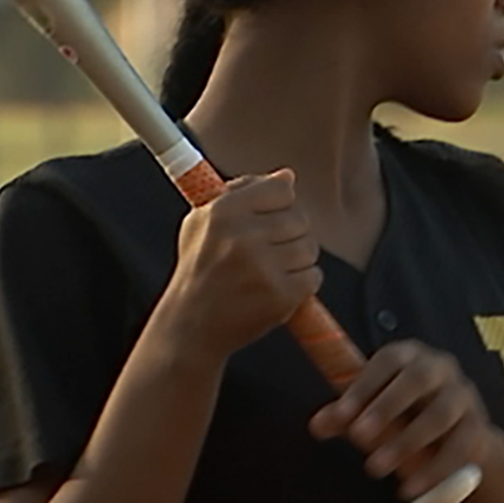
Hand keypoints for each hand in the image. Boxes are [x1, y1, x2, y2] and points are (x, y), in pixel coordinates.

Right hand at [157, 169, 322, 359]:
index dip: (281, 204)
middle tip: (269, 250)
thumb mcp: (203, 223)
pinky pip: (313, 276)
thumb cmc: (199, 270)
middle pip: (300, 218)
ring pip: (310, 248)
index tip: (270, 218)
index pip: (283, 189)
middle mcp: (244, 236)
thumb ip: (244, 192)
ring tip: (270, 271)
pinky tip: (277, 288)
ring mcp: (263, 267)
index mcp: (224, 211)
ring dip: (297, 260)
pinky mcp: (280, 295)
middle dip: (290, 234)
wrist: (190, 327)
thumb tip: (287, 176)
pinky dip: (301, 284)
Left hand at [308, 340, 503, 500]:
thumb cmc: (406, 411)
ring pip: (441, 413)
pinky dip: (433, 470)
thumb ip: (346, 415)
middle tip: (357, 437)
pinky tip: (408, 488)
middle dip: (387, 407)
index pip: (388, 360)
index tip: (340, 415)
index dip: (364, 385)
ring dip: (407, 441)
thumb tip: (318, 424)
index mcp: (410, 356)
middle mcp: (440, 368)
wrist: (457, 431)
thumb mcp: (373, 408)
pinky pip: (459, 447)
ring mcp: (463, 396)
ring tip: (375, 467)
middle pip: (418, 379)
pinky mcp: (477, 427)